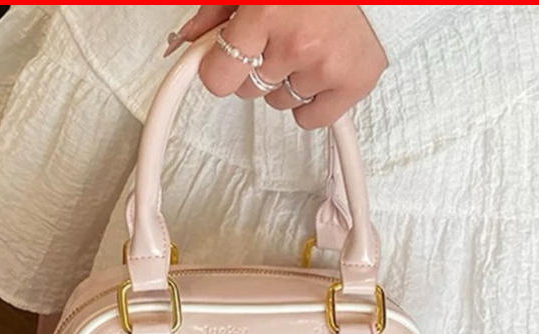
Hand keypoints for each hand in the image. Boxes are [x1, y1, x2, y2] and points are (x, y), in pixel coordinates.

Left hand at [165, 5, 386, 128]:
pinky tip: (320, 70)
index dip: (218, 70)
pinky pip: (309, 118)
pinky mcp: (353, 85)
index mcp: (266, 11)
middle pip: (247, 90)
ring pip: (278, 102)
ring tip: (307, 44)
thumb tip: (185, 43)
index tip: (225, 61)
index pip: (217, 77)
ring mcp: (325, 68)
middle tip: (279, 37)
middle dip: (256, 67)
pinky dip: (311, 103)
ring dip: (285, 80)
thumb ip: (214, 10)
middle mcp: (295, 43)